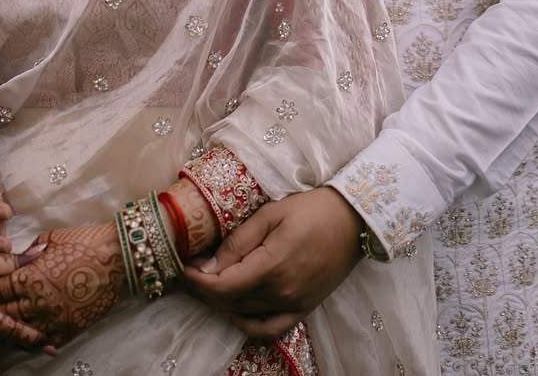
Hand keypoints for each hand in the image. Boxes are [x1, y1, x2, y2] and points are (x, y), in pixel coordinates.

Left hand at [0, 224, 127, 347]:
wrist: (118, 259)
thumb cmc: (85, 242)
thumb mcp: (52, 238)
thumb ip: (30, 251)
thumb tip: (18, 259)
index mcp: (28, 278)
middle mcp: (35, 303)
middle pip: (1, 314)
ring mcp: (50, 321)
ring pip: (17, 333)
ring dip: (9, 328)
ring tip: (3, 324)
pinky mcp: (66, 331)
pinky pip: (41, 344)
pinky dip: (32, 342)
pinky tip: (28, 337)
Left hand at [181, 187, 361, 338]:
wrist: (354, 219)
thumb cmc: (312, 208)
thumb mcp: (271, 213)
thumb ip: (239, 241)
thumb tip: (210, 265)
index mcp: (272, 267)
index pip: (223, 286)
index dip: (198, 281)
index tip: (183, 268)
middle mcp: (282, 293)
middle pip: (231, 302)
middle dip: (204, 290)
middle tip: (191, 272)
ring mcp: (295, 305)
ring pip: (247, 316)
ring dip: (222, 304)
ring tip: (208, 285)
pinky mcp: (305, 308)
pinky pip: (271, 329)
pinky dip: (249, 325)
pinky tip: (237, 311)